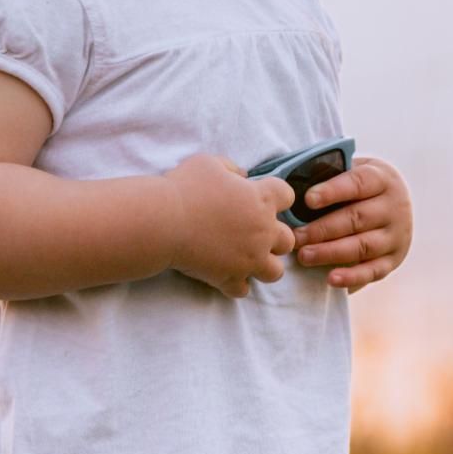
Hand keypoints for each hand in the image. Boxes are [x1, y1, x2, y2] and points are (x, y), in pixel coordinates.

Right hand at [160, 153, 294, 298]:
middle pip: (288, 240)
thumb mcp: (209, 163)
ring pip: (275, 272)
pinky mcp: (230, 278)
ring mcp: (249, 259)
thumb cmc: (186, 187)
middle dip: (274, 237)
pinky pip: (242, 290)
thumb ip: (232, 168)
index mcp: (262, 200)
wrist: (164, 221)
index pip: (287, 196)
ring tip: (246, 259)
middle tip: (253, 233)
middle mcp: (263, 232)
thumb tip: (242, 176)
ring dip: (263, 265)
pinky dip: (234, 284)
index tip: (259, 197)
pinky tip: (223, 274)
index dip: (276, 196)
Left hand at [294, 155, 413, 290]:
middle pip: (358, 218)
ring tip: (304, 256)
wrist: (394, 206)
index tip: (308, 199)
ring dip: (331, 252)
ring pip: (363, 246)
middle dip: (323, 229)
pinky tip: (330, 279)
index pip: (358, 183)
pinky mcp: (394, 260)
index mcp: (382, 179)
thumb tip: (293, 188)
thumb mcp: (351, 174)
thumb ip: (329, 176)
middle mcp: (395, 207)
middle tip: (295, 237)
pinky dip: (352, 277)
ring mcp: (396, 235)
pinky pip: (373, 271)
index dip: (333, 191)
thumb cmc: (358, 189)